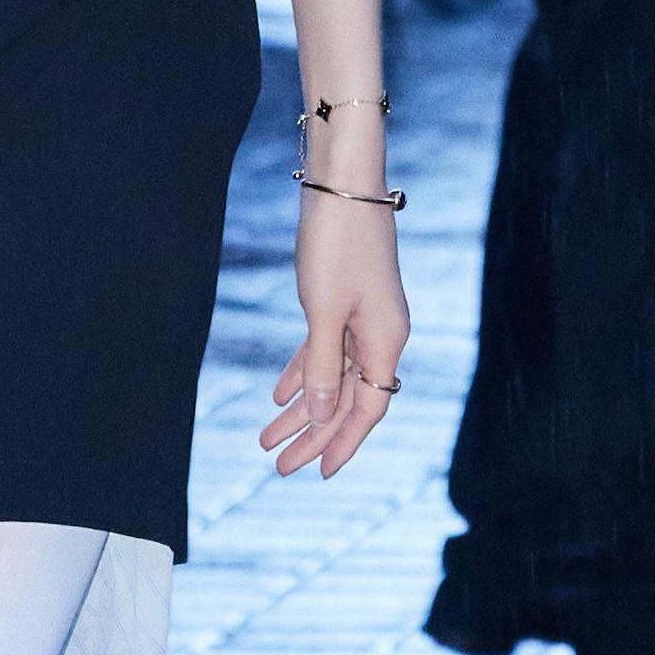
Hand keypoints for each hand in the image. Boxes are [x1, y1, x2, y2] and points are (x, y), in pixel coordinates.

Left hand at [262, 176, 409, 479]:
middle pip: (347, 397)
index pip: (366, 409)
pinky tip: (279, 392)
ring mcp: (363, 315)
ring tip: (267, 438)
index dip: (341, 443)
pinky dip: (302, 370)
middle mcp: (381, 333)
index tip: (317, 474)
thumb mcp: (324, 310)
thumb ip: (322, 366)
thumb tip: (320, 417)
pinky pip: (324, 347)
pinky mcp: (344, 296)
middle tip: (278, 466)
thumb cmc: (337, 242)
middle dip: (312, 433)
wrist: (343, 180)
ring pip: (332, 375)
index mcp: (386, 341)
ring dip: (302, 406)